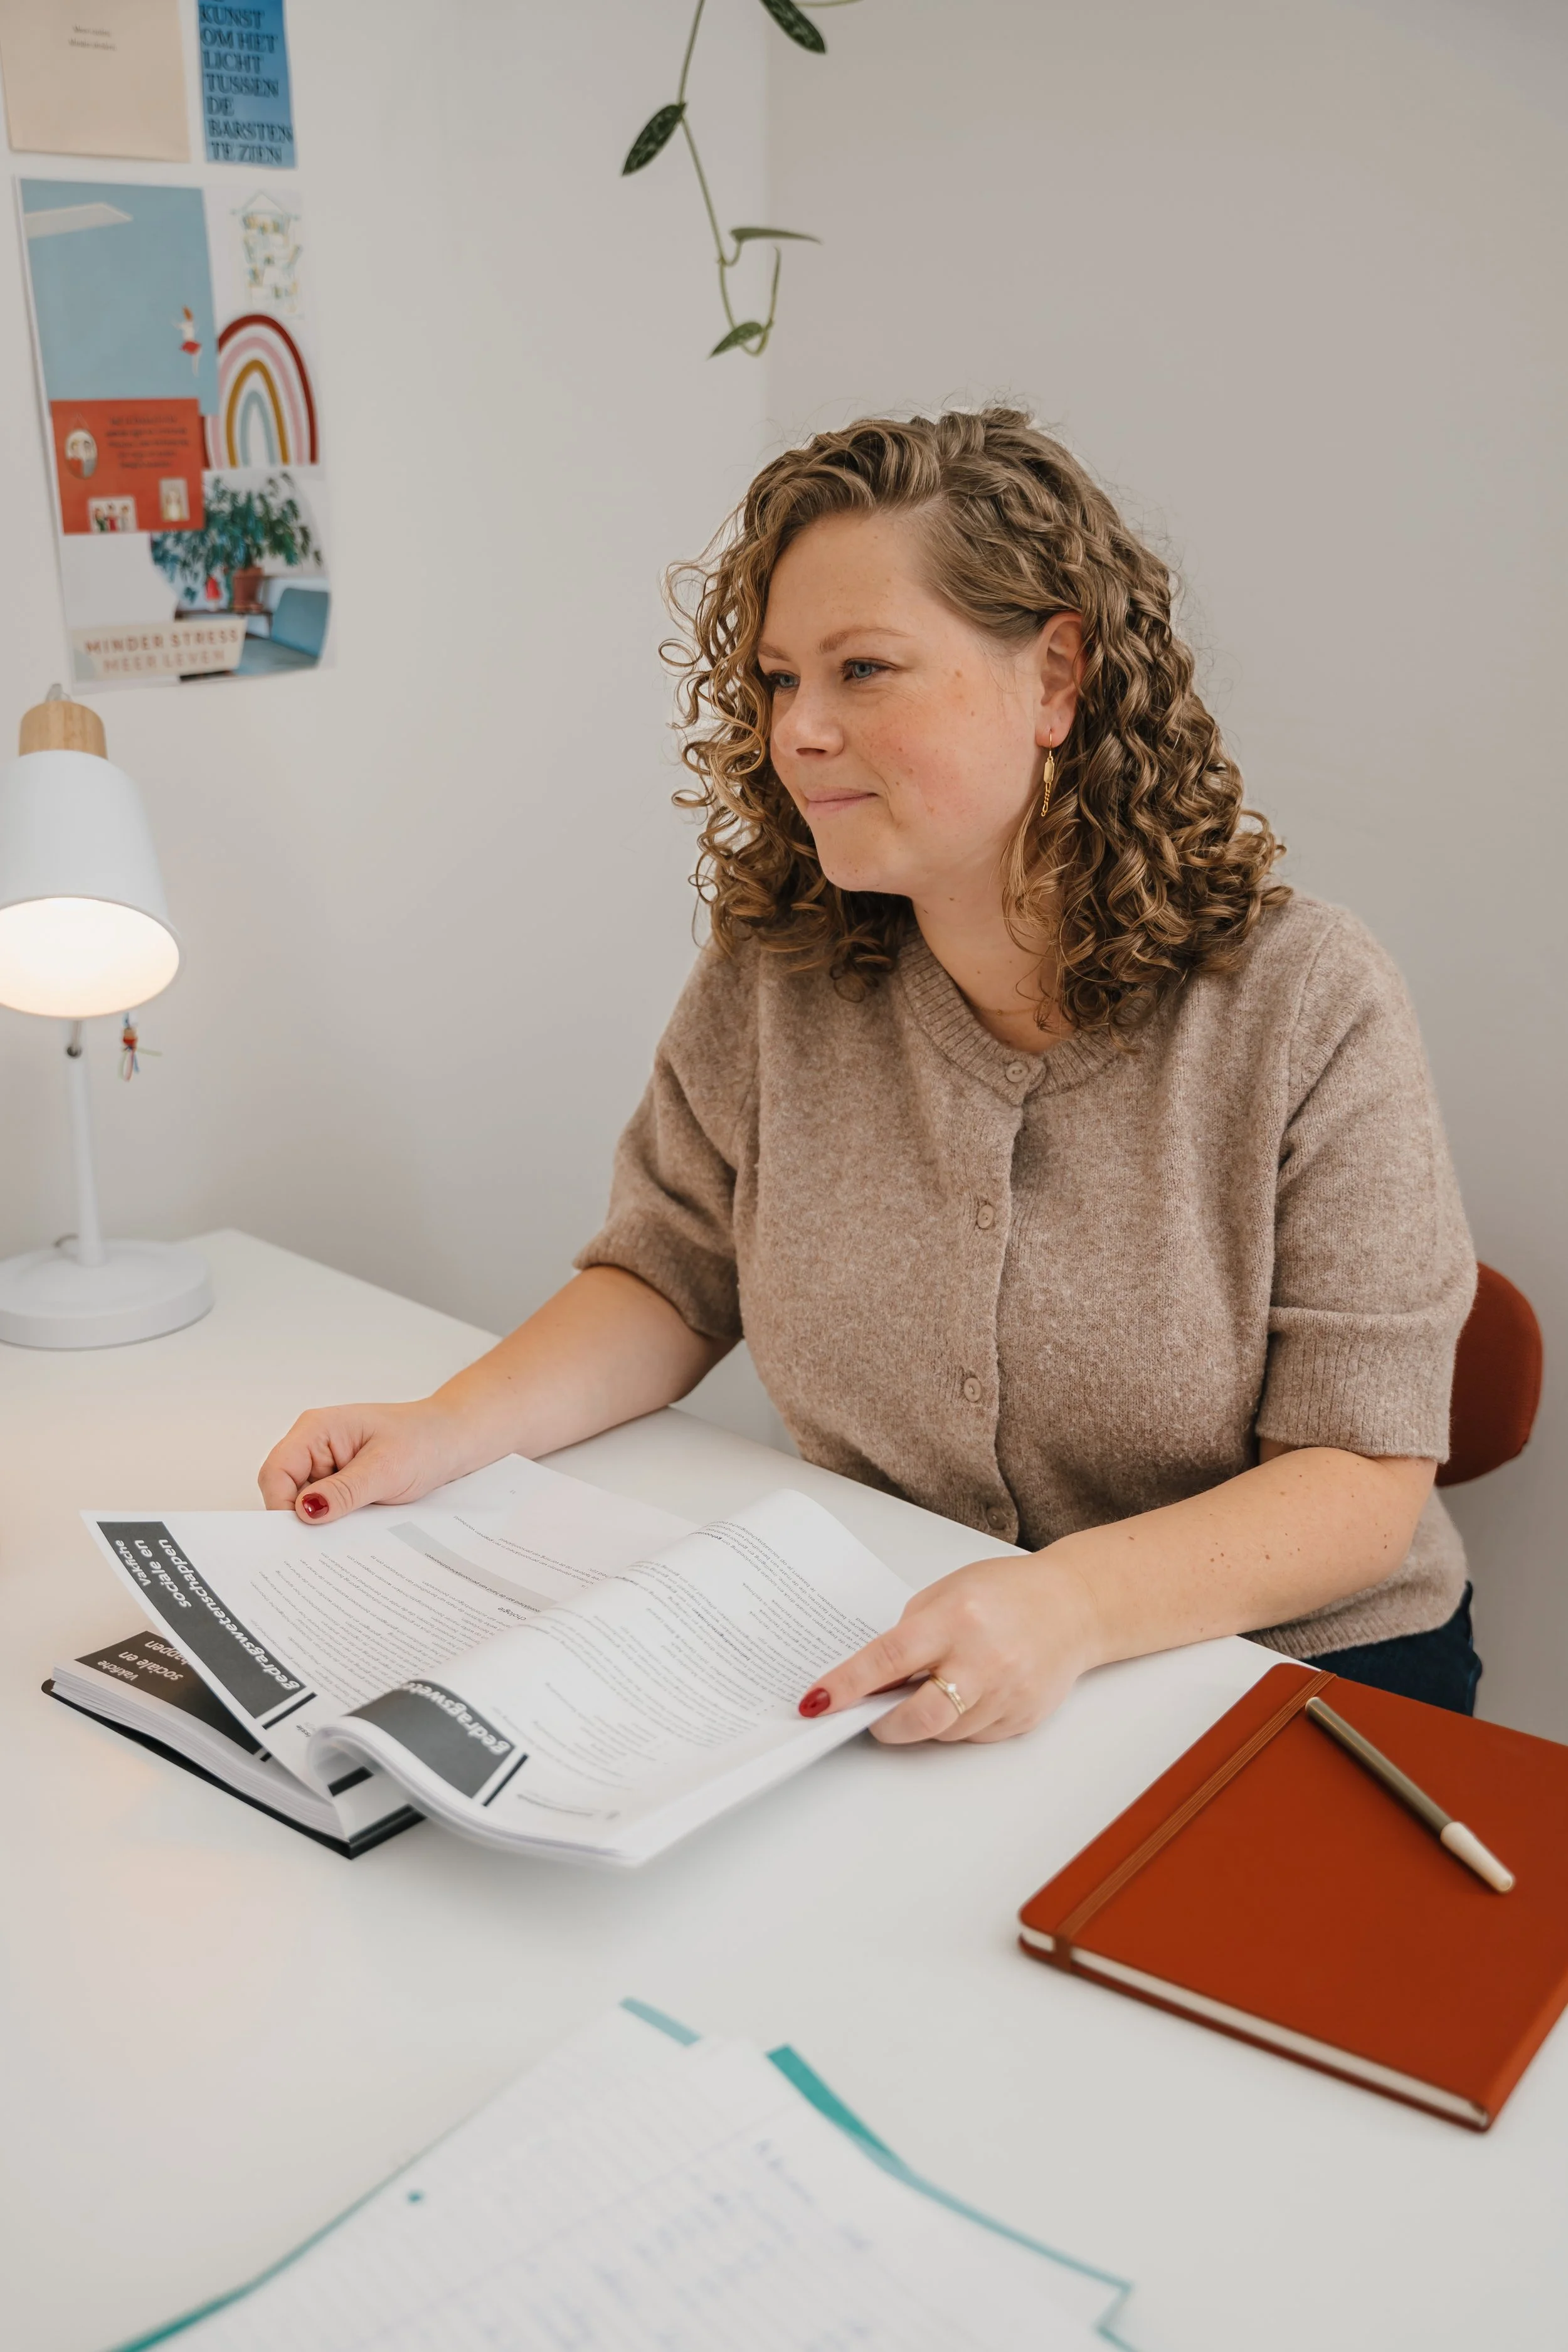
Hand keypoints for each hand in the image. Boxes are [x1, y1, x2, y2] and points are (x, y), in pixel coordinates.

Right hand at [257, 1400, 474, 1522]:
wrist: (455, 1439)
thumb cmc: (425, 1440)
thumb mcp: (385, 1470)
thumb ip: (343, 1492)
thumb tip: (305, 1512)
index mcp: (317, 1429)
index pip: (277, 1472)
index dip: (281, 1506)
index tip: (299, 1535)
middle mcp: (315, 1444)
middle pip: (285, 1489)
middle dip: (300, 1517)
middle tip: (321, 1545)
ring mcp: (327, 1463)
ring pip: (304, 1502)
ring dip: (321, 1520)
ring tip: (345, 1534)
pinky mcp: (341, 1479)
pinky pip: (325, 1505)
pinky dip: (334, 1519)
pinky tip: (351, 1529)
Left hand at [800, 1551, 1101, 1744]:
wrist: (1074, 1607)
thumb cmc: (1008, 1593)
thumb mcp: (949, 1592)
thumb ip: (911, 1633)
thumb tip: (874, 1679)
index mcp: (957, 1619)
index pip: (889, 1660)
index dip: (848, 1685)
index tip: (817, 1702)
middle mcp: (983, 1660)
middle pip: (919, 1716)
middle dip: (885, 1724)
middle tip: (871, 1715)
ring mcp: (1006, 1694)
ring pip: (944, 1733)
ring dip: (924, 1721)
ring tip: (934, 1687)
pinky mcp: (1021, 1719)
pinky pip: (972, 1737)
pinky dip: (957, 1724)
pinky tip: (966, 1694)